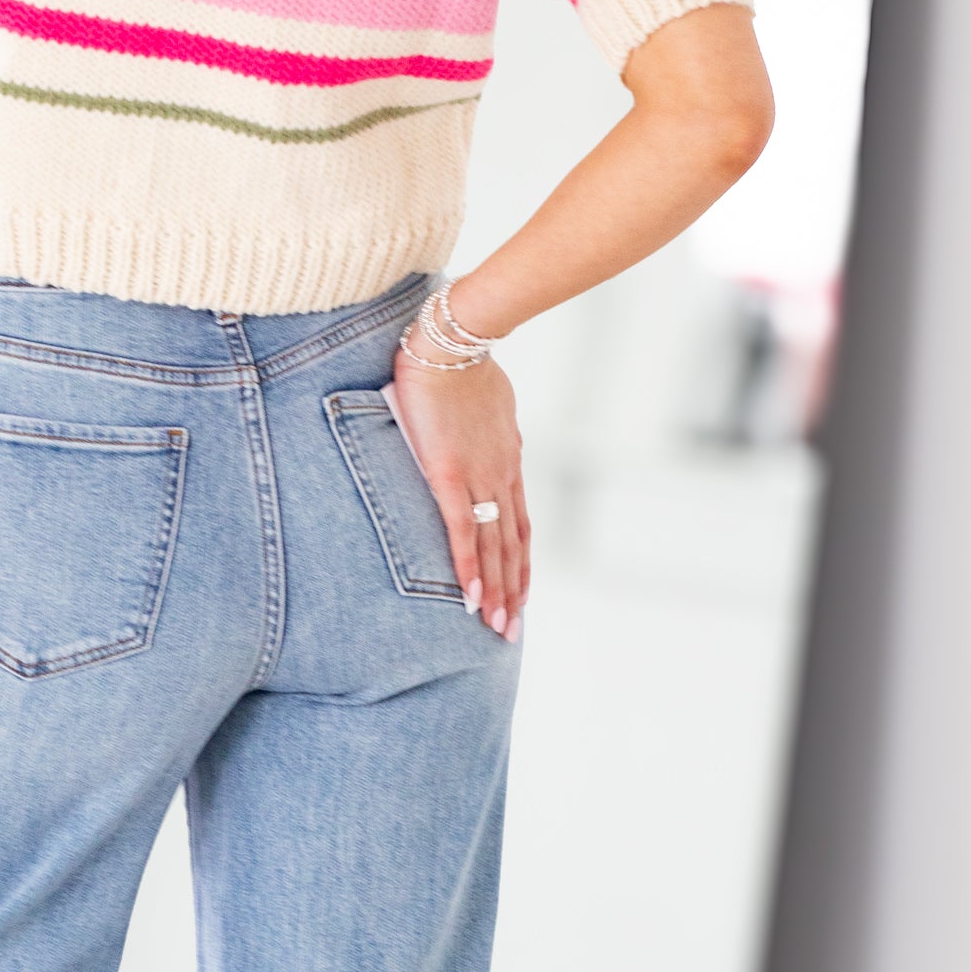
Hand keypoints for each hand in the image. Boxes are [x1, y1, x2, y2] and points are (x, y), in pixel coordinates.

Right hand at [389, 323, 527, 639]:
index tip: (520, 594)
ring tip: (496, 628)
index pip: (520, 524)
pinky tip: (471, 597)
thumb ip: (492, 427)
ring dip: (497, 591)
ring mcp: (480, 478)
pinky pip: (464, 532)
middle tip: (511, 631)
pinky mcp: (450, 475)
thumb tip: (490, 432)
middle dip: (513, 592)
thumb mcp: (489, 401)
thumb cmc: (464, 363)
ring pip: (496, 548)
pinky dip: (470, 568)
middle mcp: (502, 476)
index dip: (520, 563)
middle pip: (514, 546)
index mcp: (509, 461)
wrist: (455, 340)